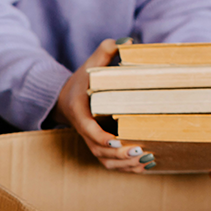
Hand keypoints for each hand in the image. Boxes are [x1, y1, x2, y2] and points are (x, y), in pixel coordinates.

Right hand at [53, 38, 154, 172]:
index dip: (102, 138)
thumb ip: (105, 51)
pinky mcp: (98, 148)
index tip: (117, 142)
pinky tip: (144, 166)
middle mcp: (83, 130)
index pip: (88, 130)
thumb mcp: (90, 63)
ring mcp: (91, 142)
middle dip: (119, 155)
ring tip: (146, 160)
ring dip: (124, 165)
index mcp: (79, 112)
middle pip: (99, 151)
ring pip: (104, 161)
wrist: (65, 99)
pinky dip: (125, 168)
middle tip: (140, 151)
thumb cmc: (81, 81)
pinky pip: (109, 163)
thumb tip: (128, 42)